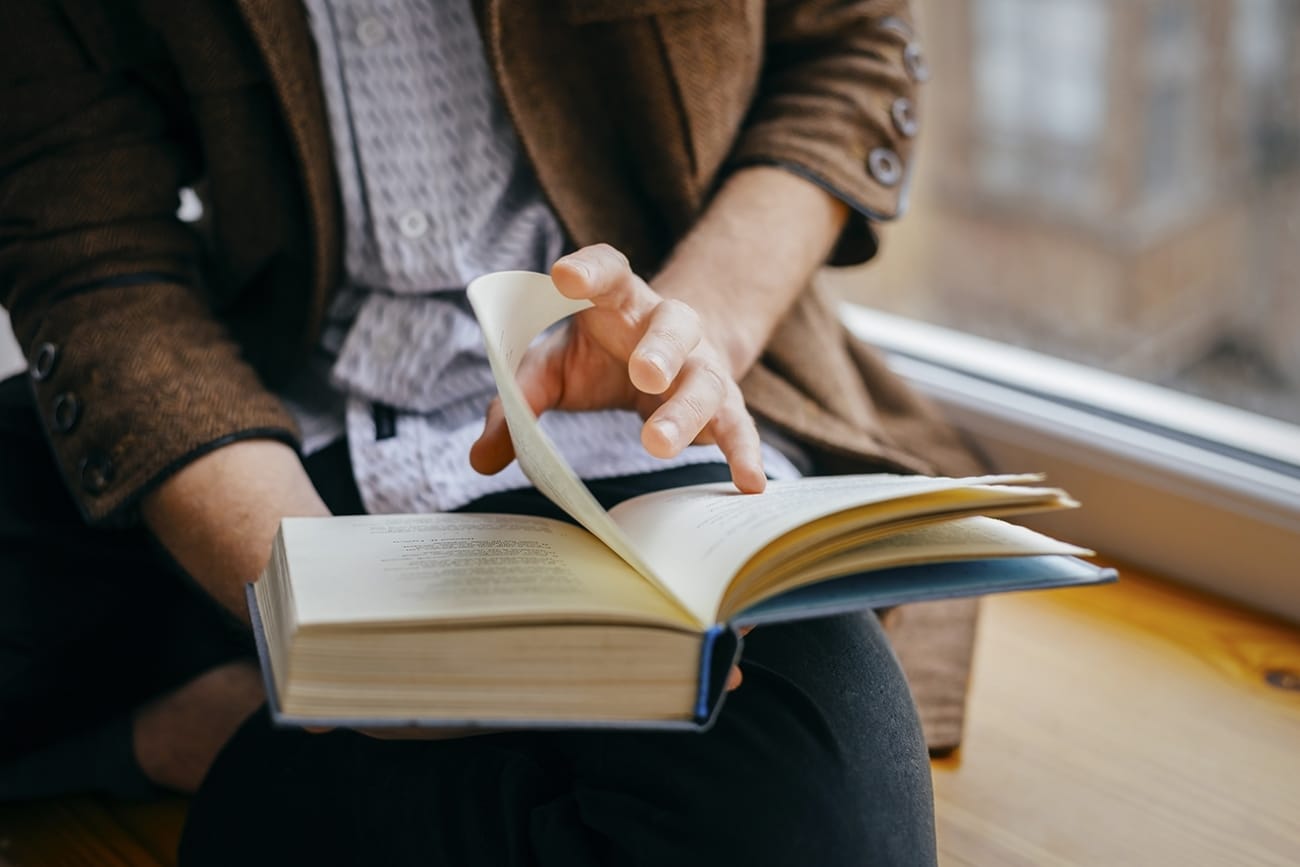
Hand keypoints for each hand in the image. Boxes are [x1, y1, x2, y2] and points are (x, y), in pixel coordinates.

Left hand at [469, 244, 766, 493]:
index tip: (564, 277)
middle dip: (660, 350)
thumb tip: (481, 457)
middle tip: (644, 375)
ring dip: (684, 412)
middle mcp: (669, 326)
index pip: (610, 272)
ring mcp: (701, 365)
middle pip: (672, 326)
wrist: (665, 361)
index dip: (590, 271)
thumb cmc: (598, 358)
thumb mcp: (552, 369)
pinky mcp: (723, 404)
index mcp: (620, 302)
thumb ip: (517, 402)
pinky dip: (744, 453)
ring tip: (655, 443)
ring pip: (703, 381)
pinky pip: (738, 427)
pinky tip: (749, 483)